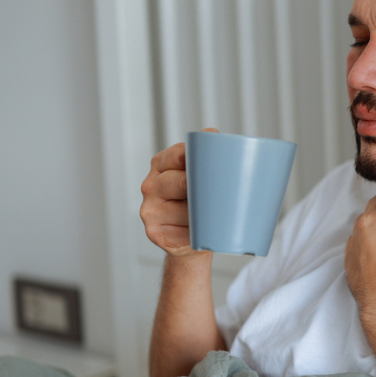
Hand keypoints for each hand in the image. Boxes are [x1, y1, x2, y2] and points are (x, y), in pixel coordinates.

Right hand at [140, 127, 218, 257]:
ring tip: (216, 216)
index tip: (219, 160)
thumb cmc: (200, 203)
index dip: (200, 158)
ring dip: (205, 214)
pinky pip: (184, 231)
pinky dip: (199, 232)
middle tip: (226, 194)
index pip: (179, 154)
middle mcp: (151, 184)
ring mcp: (149, 209)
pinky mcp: (154, 232)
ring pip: (186, 209)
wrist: (191, 241)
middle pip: (183, 182)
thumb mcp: (200, 177)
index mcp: (161, 164)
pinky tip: (203, 232)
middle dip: (205, 189)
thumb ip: (205, 158)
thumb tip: (214, 135)